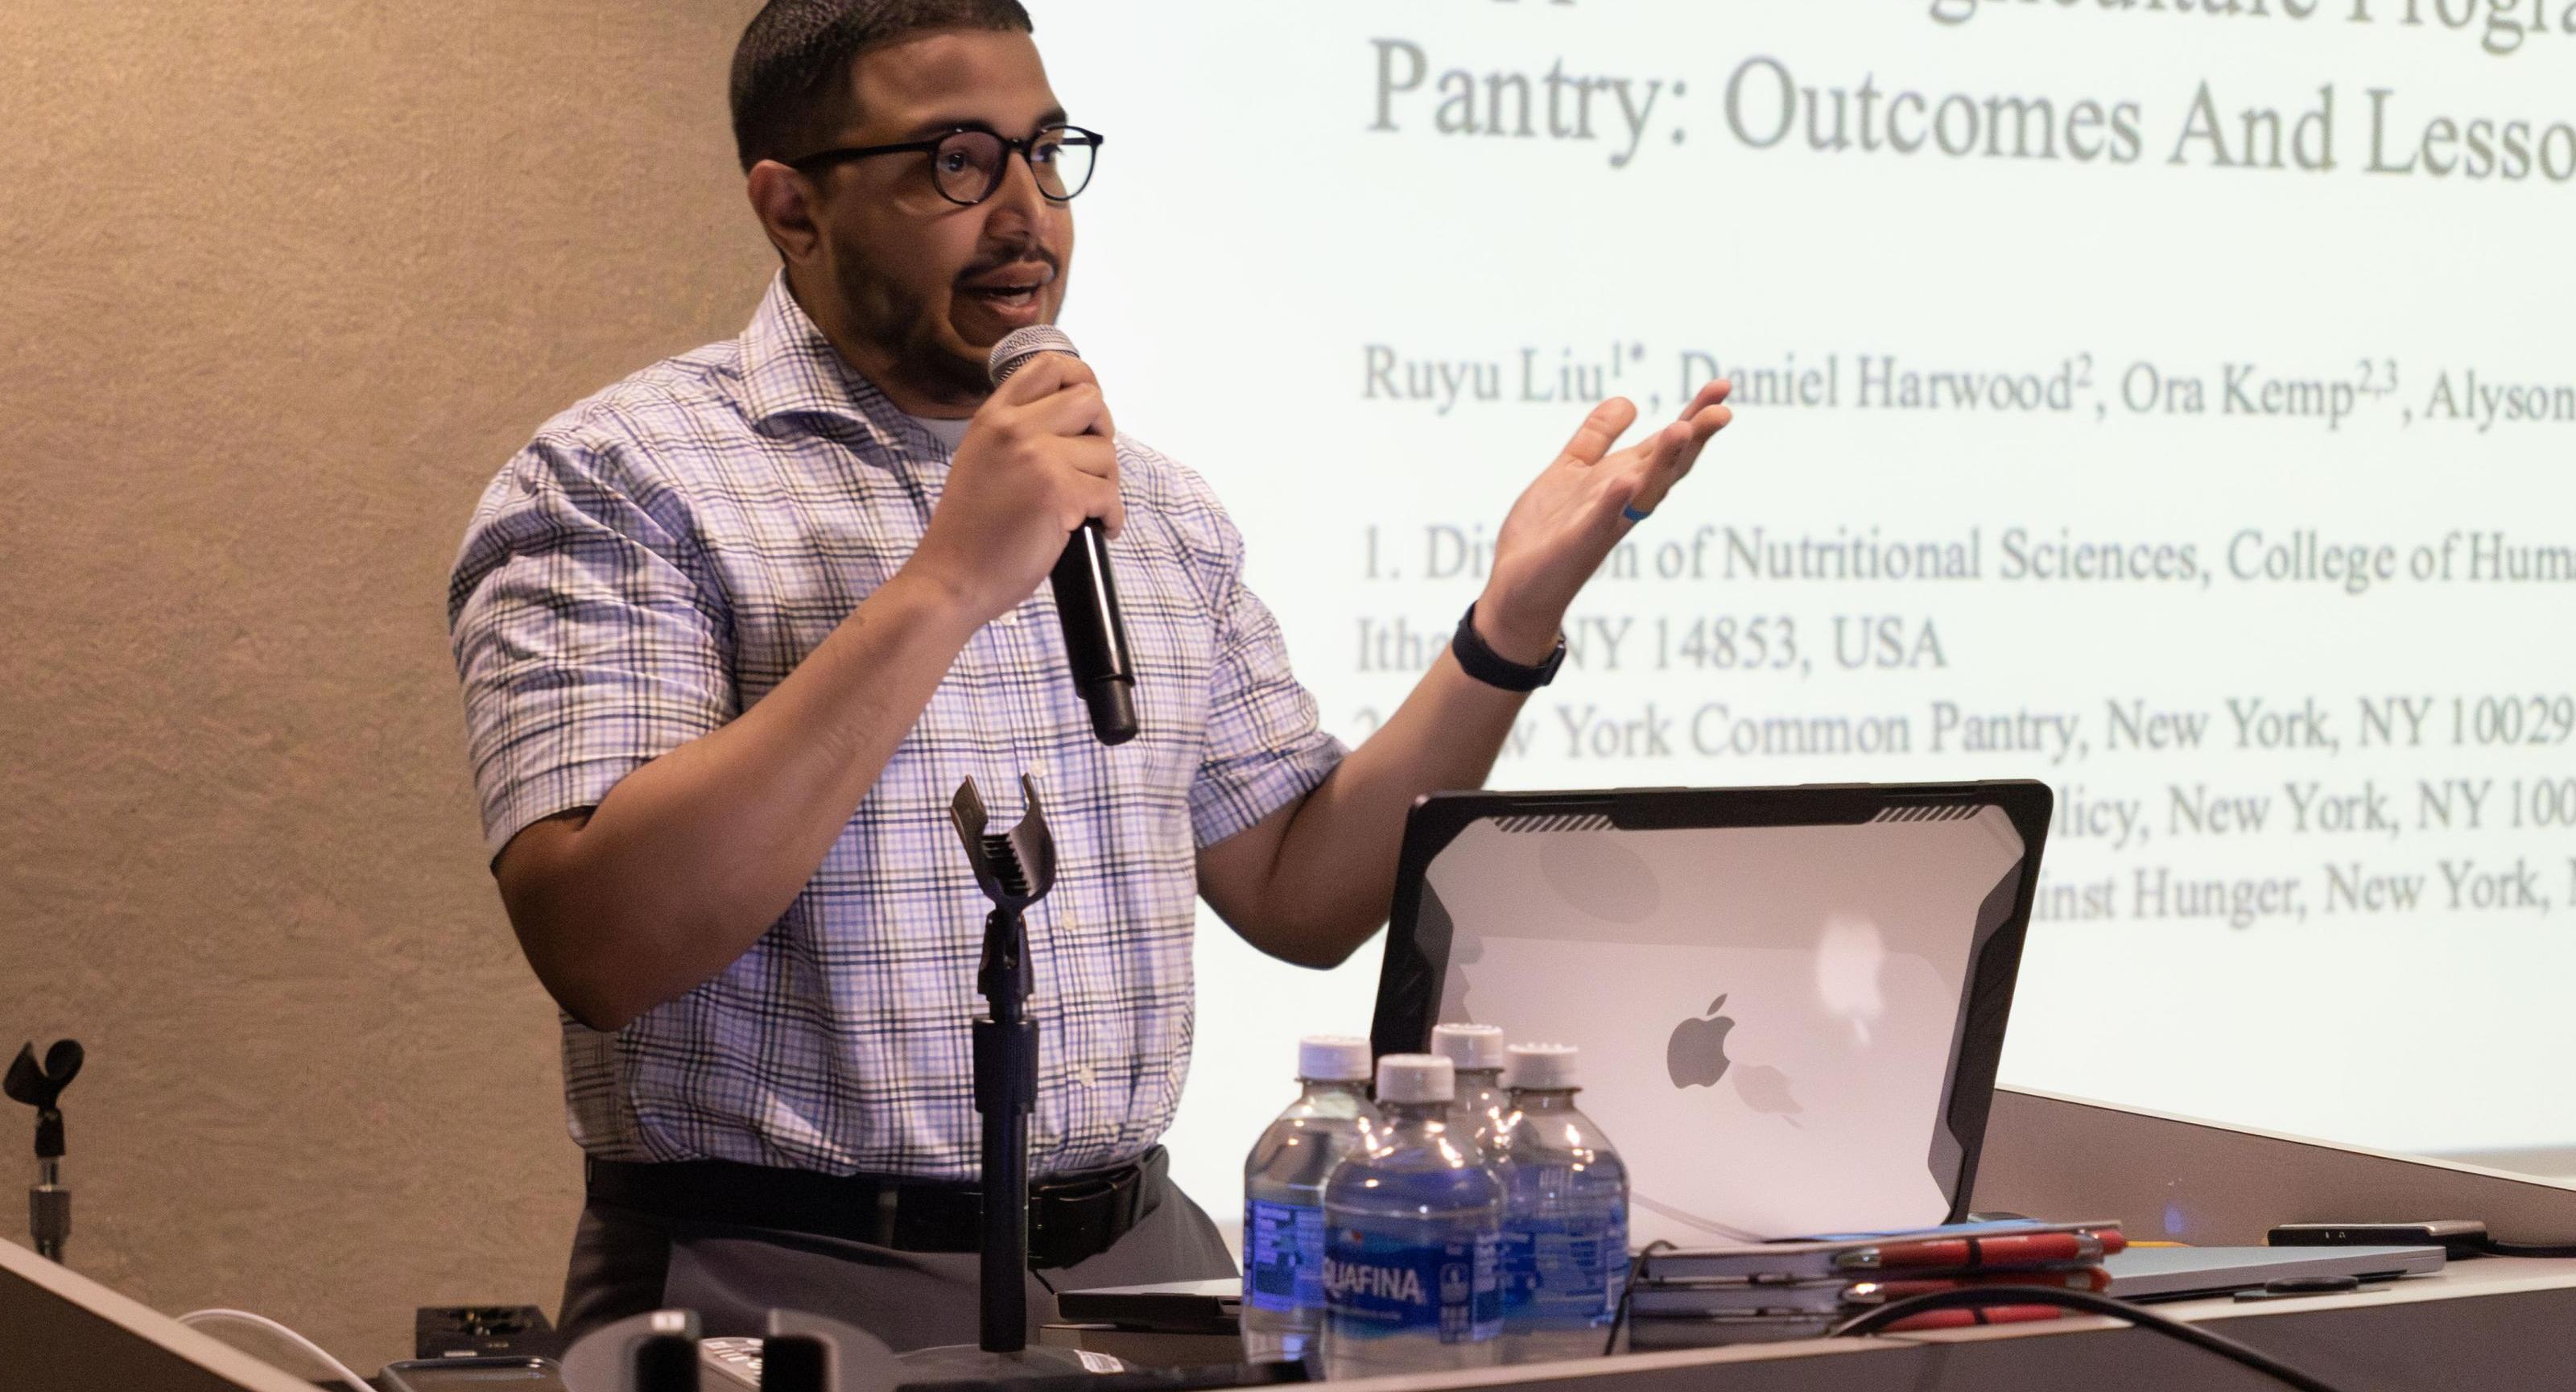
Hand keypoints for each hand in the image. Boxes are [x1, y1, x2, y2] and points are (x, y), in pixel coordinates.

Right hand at [905, 352, 1122, 625]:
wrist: (951, 578)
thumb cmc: (970, 531)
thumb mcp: (983, 459)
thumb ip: (1019, 432)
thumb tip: (1079, 419)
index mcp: (993, 417)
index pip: (1049, 366)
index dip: (1082, 379)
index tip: (1088, 410)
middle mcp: (1014, 428)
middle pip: (1090, 400)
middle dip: (1102, 434)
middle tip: (1091, 464)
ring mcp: (1037, 458)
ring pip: (1106, 453)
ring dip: (1105, 484)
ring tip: (1082, 508)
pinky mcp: (1058, 493)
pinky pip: (1110, 495)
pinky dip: (1110, 517)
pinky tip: (1097, 528)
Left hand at [1475, 380, 1732, 661]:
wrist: (1518, 586)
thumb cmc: (1548, 531)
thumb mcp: (1572, 470)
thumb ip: (1597, 437)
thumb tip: (1630, 401)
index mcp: (1625, 481)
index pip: (1667, 445)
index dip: (1695, 416)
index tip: (1722, 387)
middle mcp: (1624, 503)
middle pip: (1668, 467)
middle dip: (1695, 439)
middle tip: (1723, 411)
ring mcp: (1603, 523)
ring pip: (1643, 492)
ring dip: (1663, 462)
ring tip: (1681, 428)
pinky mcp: (1576, 543)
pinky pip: (1598, 521)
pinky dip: (1613, 502)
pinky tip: (1625, 480)